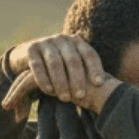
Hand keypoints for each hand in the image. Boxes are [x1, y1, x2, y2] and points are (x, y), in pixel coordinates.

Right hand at [2, 33, 118, 120]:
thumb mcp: (73, 65)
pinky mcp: (31, 49)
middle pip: (73, 59)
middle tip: (80, 97)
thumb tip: (108, 87)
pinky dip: (43, 78)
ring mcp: (46, 42)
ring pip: (55, 62)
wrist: (30, 55)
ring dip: (61, 82)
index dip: (95, 68)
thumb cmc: (60, 65)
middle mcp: (63, 39)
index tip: (99, 84)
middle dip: (77, 79)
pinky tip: (48, 91)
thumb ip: (86, 71)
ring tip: (65, 98)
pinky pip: (37, 65)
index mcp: (77, 42)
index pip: (90, 54)